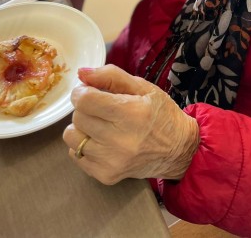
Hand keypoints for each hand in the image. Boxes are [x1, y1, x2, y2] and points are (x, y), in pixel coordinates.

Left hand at [63, 65, 199, 184]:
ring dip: (82, 128)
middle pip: (78, 117)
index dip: (81, 92)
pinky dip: (84, 146)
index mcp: (131, 113)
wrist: (178, 151)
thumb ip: (110, 76)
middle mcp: (120, 140)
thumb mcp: (143, 87)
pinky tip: (102, 142)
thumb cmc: (161, 114)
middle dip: (85, 108)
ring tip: (100, 126)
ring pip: (72, 137)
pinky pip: (76, 156)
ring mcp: (112, 161)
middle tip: (101, 108)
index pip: (85, 100)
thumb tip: (81, 73)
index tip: (88, 91)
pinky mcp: (106, 176)